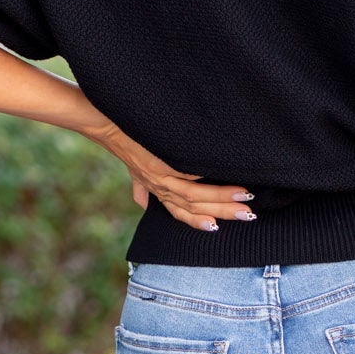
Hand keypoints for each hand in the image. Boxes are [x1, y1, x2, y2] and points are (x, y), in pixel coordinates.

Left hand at [107, 132, 254, 232]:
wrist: (106, 125)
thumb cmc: (125, 144)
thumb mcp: (132, 171)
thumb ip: (140, 188)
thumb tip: (142, 202)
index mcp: (158, 190)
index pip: (180, 213)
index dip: (199, 222)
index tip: (217, 228)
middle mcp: (160, 186)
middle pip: (194, 206)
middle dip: (224, 211)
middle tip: (248, 215)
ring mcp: (161, 173)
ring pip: (195, 192)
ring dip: (222, 196)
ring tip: (245, 195)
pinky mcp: (162, 158)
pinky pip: (189, 168)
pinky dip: (208, 172)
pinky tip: (227, 170)